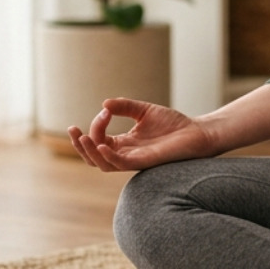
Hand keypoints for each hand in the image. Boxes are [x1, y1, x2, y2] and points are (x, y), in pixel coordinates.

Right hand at [68, 97, 217, 171]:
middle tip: (73, 129)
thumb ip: (125, 106)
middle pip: (93, 156)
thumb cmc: (173, 124)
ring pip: (102, 164)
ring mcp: (134, 159)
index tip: (106, 110)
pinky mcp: (145, 162)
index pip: (98, 140)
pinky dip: (109, 157)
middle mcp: (125, 154)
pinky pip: (121, 164)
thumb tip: (104, 104)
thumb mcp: (144, 110)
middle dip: (79, 144)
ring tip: (82, 137)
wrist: (197, 133)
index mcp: (124, 143)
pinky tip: (103, 146)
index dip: (96, 125)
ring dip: (89, 152)